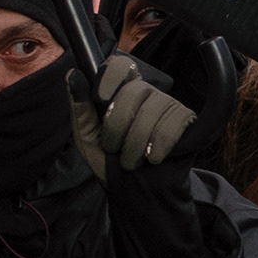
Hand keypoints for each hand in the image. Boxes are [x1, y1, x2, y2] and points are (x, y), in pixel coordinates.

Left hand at [69, 55, 196, 177]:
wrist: (139, 192)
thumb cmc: (111, 163)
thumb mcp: (88, 138)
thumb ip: (80, 108)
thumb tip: (73, 74)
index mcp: (121, 92)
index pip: (119, 65)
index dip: (110, 77)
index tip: (100, 98)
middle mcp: (146, 92)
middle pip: (132, 91)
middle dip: (117, 126)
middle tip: (115, 149)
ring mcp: (167, 103)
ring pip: (151, 110)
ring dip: (136, 144)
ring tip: (133, 161)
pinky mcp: (185, 119)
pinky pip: (171, 124)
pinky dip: (158, 147)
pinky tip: (154, 158)